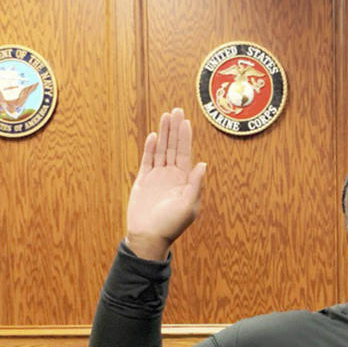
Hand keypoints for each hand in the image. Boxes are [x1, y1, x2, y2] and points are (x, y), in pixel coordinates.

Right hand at [125, 107, 206, 259]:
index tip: (186, 121)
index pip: (185, 154)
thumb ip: (195, 184)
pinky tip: (154, 135)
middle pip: (174, 147)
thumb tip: (203, 164)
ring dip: (164, 133)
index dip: (185, 137)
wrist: (148, 237)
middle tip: (176, 109)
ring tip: (165, 115)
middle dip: (175, 129)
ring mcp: (157, 177)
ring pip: (161, 149)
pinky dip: (150, 148)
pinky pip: (147, 160)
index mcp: (184, 180)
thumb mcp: (188, 206)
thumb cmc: (171, 225)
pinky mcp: (144, 180)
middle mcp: (172, 176)